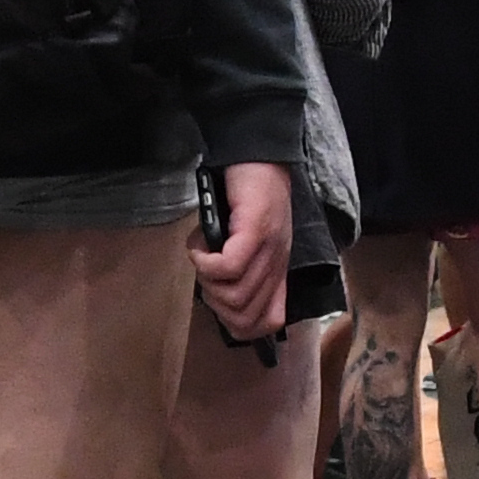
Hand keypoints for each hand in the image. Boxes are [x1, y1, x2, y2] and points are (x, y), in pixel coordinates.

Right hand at [196, 160, 290, 346]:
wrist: (257, 153)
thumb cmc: (246, 193)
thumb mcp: (247, 237)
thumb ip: (239, 265)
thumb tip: (215, 290)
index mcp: (278, 270)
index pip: (270, 322)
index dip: (239, 326)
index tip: (218, 303)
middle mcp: (277, 264)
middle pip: (246, 318)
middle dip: (216, 306)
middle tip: (205, 277)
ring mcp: (268, 250)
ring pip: (235, 297)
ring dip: (207, 282)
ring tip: (202, 256)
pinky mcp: (255, 231)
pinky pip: (228, 267)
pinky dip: (205, 263)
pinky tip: (199, 247)